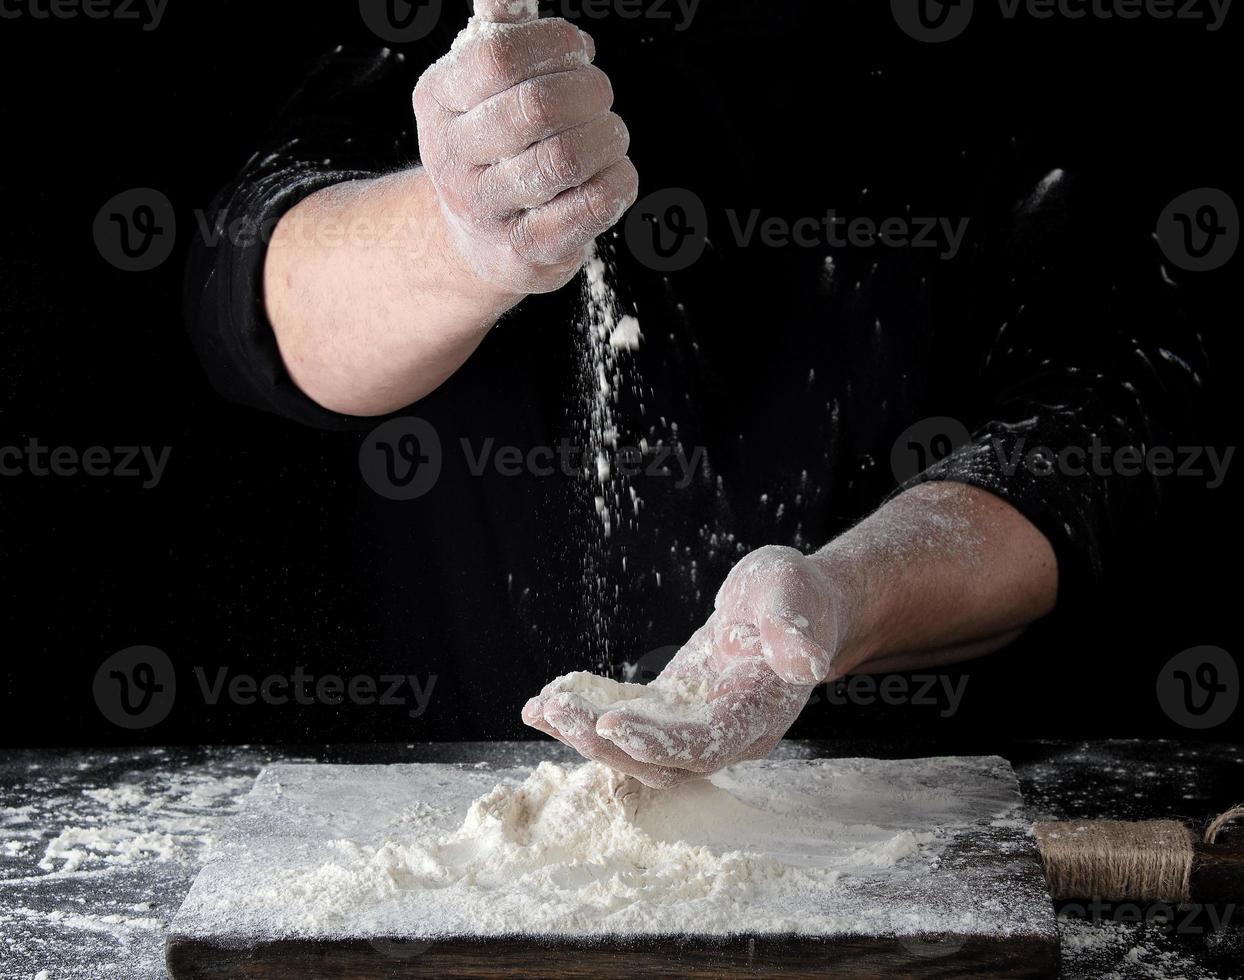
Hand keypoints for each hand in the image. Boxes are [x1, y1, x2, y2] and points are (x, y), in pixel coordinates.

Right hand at [413, 0, 638, 294]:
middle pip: (538, 107)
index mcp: (438, 101)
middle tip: (600, 96)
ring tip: (609, 134)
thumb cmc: (495, 146)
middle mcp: (451, 159)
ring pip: (565, 158)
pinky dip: (617, 181)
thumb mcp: (483, 86)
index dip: (555, 45)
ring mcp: (485, 211)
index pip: (499, 56)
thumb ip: (501, 32)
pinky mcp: (524, 250)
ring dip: (607, 136)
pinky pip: (589, 206)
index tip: (579, 53)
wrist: (480, 240)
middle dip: (590, 91)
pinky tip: (613, 172)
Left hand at [523, 546, 847, 786]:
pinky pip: (626, 722)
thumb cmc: (795, 595)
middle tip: (558, 711)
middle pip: (662, 758)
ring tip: (542, 709)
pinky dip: (587, 715)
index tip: (612, 724)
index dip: (660, 743)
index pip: (707, 744)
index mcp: (759, 713)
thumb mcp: (792, 592)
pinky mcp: (671, 711)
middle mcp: (727, 735)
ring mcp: (696, 727)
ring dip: (587, 734)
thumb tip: (801, 661)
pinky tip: (545, 702)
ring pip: (637, 748)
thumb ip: (792, 627)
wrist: (793, 606)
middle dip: (605, 741)